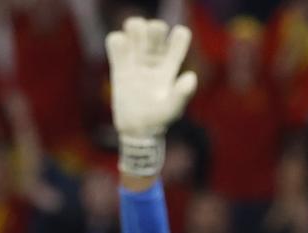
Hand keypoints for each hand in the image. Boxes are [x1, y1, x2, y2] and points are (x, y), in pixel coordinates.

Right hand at [106, 18, 196, 138]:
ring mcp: (136, 61)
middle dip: (154, 28)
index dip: (178, 36)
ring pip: (135, 29)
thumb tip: (191, 76)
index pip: (178, 40)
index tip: (173, 42)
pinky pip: (116, 41)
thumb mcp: (173, 109)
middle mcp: (154, 60)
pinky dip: (117, 40)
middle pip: (155, 29)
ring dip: (134, 28)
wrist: (136, 130)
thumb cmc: (158, 121)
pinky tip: (120, 51)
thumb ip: (183, 94)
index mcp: (170, 67)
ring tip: (133, 42)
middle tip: (150, 41)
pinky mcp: (119, 65)